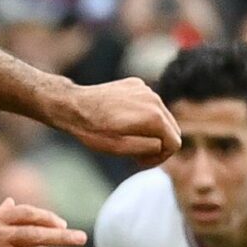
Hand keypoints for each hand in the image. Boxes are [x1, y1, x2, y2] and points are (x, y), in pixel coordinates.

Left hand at [53, 77, 180, 162]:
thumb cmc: (92, 130)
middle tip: (137, 155)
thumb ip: (148, 148)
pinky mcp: (137, 84)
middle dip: (159, 145)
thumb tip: (164, 145)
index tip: (140, 162)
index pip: (174, 144)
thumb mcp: (120, 149)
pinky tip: (124, 121)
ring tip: (130, 138)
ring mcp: (146, 89)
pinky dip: (144, 115)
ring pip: (163, 116)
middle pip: (172, 129)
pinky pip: (150, 104)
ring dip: (152, 130)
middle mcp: (155, 100)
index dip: (160, 158)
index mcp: (153, 118)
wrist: (72, 105)